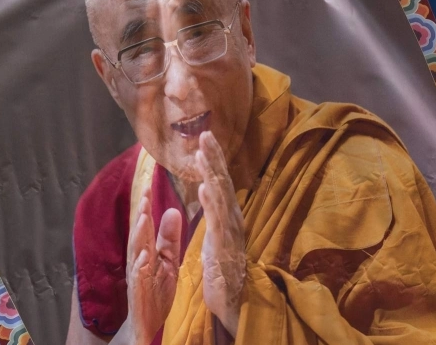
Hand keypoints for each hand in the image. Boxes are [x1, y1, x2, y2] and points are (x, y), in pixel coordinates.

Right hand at [124, 188, 181, 344]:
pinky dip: (140, 265)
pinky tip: (145, 255)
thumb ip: (170, 239)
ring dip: (139, 234)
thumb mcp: (168, 261)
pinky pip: (139, 277)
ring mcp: (137, 275)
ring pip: (136, 251)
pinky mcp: (139, 292)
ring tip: (143, 216)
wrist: (146, 324)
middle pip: (138, 233)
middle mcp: (138, 260)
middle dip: (141, 213)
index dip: (146, 206)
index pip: (145, 225)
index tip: (148, 185)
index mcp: (145, 251)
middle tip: (144, 193)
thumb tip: (172, 209)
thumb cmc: (155, 291)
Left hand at [196, 131, 245, 336]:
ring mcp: (230, 232)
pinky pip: (217, 221)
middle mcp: (232, 219)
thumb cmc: (223, 269)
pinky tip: (204, 187)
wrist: (234, 301)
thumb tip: (212, 189)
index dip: (214, 159)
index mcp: (228, 216)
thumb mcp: (217, 235)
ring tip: (201, 153)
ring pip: (220, 197)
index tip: (206, 137)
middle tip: (204, 134)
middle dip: (214, 158)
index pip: (221, 182)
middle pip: (223, 183)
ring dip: (211, 174)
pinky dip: (211, 203)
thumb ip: (216, 213)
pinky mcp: (223, 247)